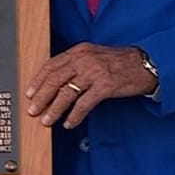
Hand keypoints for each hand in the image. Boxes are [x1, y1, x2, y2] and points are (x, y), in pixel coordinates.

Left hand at [27, 42, 156, 128]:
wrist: (145, 64)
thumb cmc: (120, 62)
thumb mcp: (94, 56)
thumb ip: (76, 64)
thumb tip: (56, 82)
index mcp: (79, 51)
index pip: (51, 65)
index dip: (37, 81)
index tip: (29, 93)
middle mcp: (84, 59)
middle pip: (54, 79)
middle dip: (41, 97)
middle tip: (32, 110)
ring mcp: (94, 72)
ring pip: (66, 93)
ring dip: (54, 109)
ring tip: (47, 120)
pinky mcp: (105, 86)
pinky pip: (84, 103)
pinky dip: (74, 115)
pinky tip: (69, 123)